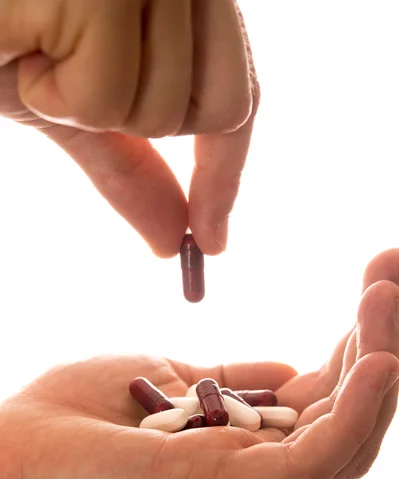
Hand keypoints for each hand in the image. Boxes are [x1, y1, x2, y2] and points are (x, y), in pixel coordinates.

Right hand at [0, 1, 258, 255]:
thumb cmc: (8, 37)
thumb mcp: (79, 108)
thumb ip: (132, 169)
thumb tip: (175, 238)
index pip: (239, 100)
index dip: (224, 178)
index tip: (212, 239)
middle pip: (221, 112)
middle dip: (141, 119)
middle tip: (76, 75)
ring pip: (164, 111)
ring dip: (87, 104)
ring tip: (41, 51)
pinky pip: (108, 98)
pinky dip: (54, 93)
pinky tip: (24, 45)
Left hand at [2, 242, 398, 478]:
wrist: (13, 450)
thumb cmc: (83, 416)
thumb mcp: (175, 383)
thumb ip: (236, 381)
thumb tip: (290, 371)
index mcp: (246, 452)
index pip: (323, 398)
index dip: (355, 340)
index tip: (373, 279)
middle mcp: (259, 477)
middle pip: (345, 412)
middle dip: (378, 341)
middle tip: (390, 271)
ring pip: (347, 433)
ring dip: (379, 360)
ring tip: (386, 293)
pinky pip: (319, 459)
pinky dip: (358, 409)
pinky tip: (380, 358)